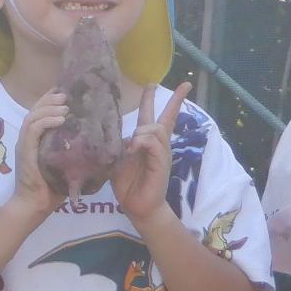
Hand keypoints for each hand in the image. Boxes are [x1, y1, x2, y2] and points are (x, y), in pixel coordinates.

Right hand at [12, 89, 69, 219]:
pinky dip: (46, 121)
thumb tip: (97, 135)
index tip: (67, 92)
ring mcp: (24, 143)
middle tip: (67, 95)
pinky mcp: (24, 150)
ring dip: (50, 108)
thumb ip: (74, 146)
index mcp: (36, 137)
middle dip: (51, 98)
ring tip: (66, 105)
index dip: (51, 99)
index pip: (41, 111)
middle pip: (36, 108)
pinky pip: (33, 130)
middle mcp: (28, 137)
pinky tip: (61, 119)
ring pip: (34, 116)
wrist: (36, 204)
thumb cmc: (53, 185)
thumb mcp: (66, 160)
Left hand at [111, 83, 192, 225]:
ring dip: (141, 132)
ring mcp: (162, 153)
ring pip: (155, 128)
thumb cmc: (128, 184)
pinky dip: (142, 142)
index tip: (154, 83)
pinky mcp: (162, 162)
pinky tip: (133, 149)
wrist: (137, 206)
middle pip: (165, 117)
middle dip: (172, 100)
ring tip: (131, 147)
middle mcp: (157, 144)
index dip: (153, 99)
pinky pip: (154, 143)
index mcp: (146, 142)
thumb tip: (116, 132)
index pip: (152, 116)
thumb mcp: (117, 159)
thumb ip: (117, 144)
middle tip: (175, 85)